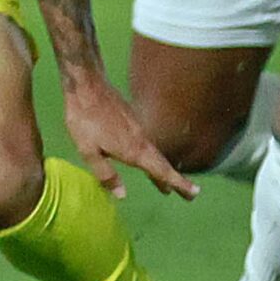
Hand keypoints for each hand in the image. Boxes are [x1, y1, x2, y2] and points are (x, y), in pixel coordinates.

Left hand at [61, 70, 197, 199]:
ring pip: (155, 154)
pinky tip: (146, 161)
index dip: (178, 183)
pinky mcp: (131, 121)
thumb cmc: (85, 119)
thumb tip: (122, 195)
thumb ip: (106, 174)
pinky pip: (147, 145)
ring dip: (163, 171)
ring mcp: (137, 129)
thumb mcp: (89, 151)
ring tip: (166, 186)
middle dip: (176, 180)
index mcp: (133, 150)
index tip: (194, 192)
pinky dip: (152, 158)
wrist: (87, 85)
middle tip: (191, 195)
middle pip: (163, 164)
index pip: (160, 171)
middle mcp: (141, 140)